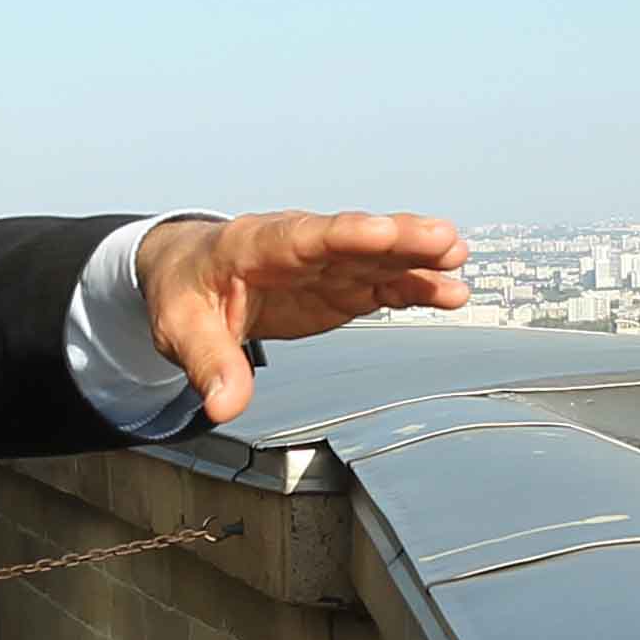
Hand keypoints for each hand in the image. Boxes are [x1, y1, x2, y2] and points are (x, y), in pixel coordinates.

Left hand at [137, 211, 471, 425]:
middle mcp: (299, 247)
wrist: (193, 274)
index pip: (301, 239)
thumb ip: (209, 364)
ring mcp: (325, 265)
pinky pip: (383, 283)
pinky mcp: (341, 285)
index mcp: (254, 246)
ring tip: (457, 261)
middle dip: (397, 238)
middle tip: (443, 240)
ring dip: (417, 258)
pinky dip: (416, 287)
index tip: (382, 232)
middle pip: (352, 240)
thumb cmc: (185, 294)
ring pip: (377, 256)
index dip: (343, 235)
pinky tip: (451, 293)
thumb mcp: (181, 330)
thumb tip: (225, 407)